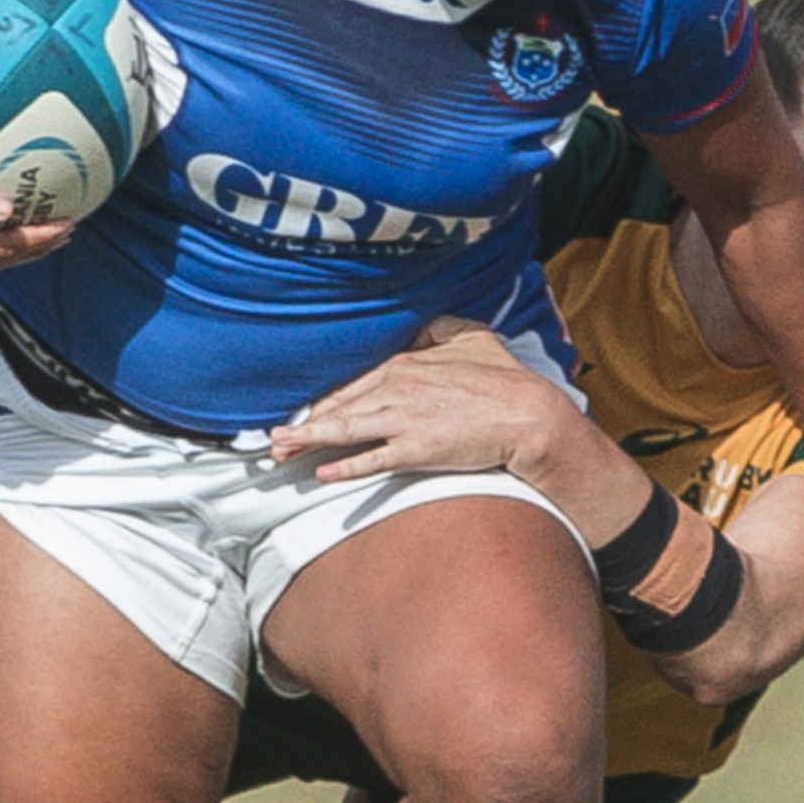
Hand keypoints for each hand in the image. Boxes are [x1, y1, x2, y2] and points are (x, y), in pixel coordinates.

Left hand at [267, 317, 572, 481]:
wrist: (529, 414)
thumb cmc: (503, 378)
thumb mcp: (470, 336)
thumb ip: (437, 329)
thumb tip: (419, 329)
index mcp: (404, 363)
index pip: (351, 384)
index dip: (321, 402)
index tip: (299, 415)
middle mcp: (397, 388)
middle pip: (338, 408)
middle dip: (302, 425)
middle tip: (274, 441)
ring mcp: (405, 420)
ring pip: (344, 430)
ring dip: (308, 442)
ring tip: (281, 452)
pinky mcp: (418, 449)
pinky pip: (373, 459)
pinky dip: (345, 467)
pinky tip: (323, 472)